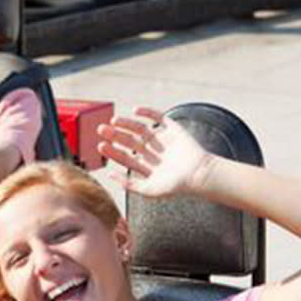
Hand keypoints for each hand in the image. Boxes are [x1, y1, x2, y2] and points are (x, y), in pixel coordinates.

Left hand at [96, 107, 213, 198]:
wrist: (199, 175)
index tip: (100, 145)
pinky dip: (148, 112)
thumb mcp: (149, 190)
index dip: (112, 151)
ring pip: (140, 129)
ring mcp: (162, 140)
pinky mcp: (173, 130)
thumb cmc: (176, 186)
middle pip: (129, 141)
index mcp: (145, 165)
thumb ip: (129, 184)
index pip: (124, 156)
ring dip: (126, 124)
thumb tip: (110, 175)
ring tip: (114, 120)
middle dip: (115, 135)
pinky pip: (159, 118)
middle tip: (101, 129)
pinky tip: (135, 110)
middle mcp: (151, 152)